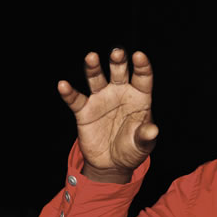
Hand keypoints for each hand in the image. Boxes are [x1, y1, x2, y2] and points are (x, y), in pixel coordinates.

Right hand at [58, 48, 157, 182]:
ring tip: (91, 57)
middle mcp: (119, 93)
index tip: (139, 56)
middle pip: (119, 72)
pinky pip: (75, 99)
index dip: (141, 66)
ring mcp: (101, 99)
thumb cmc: (132, 149)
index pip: (142, 77)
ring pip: (96, 78)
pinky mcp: (84, 111)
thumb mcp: (143, 144)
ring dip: (93, 68)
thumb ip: (146, 136)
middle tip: (117, 52)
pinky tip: (63, 85)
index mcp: (138, 97)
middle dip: (118, 61)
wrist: (112, 163)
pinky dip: (69, 92)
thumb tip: (153, 131)